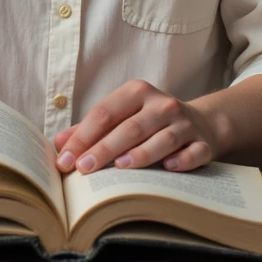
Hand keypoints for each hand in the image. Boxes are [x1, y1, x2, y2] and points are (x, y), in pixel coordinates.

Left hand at [53, 78, 232, 174]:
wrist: (201, 123)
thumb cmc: (150, 122)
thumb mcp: (122, 116)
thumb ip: (91, 129)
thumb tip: (59, 143)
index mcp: (137, 92)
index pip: (105, 112)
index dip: (83, 136)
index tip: (65, 159)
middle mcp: (162, 104)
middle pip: (129, 127)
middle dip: (104, 149)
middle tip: (83, 169)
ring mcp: (185, 124)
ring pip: (162, 139)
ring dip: (141, 154)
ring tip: (119, 168)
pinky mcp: (203, 143)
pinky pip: (193, 152)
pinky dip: (181, 160)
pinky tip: (168, 168)